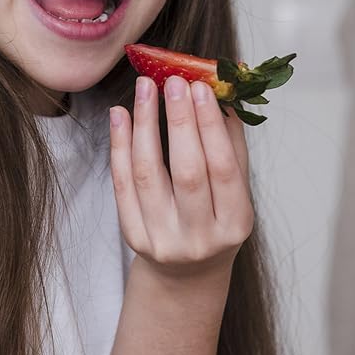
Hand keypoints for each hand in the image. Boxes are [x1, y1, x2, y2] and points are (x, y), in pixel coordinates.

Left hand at [109, 75, 253, 283]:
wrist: (186, 273)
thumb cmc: (214, 222)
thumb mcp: (235, 192)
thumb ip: (231, 146)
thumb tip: (223, 94)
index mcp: (235, 224)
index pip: (223, 168)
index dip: (210, 126)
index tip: (201, 87)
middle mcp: (199, 237)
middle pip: (186, 172)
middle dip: (179, 121)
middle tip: (173, 81)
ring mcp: (163, 239)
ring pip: (148, 174)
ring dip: (144, 125)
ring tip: (145, 88)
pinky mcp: (133, 236)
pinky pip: (122, 183)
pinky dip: (119, 145)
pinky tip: (121, 115)